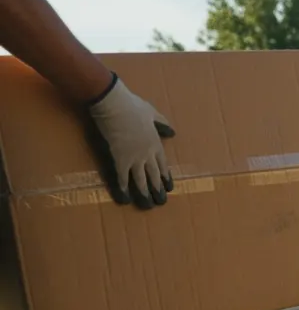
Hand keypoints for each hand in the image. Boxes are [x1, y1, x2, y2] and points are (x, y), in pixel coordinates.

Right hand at [88, 73, 175, 208]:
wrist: (114, 104)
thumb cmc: (132, 106)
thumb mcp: (152, 113)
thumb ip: (162, 123)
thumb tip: (173, 132)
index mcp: (156, 143)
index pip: (163, 164)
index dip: (166, 177)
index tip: (169, 187)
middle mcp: (147, 153)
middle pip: (154, 175)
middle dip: (158, 189)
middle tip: (161, 202)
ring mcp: (134, 157)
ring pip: (141, 179)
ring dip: (145, 193)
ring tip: (148, 205)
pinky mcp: (119, 158)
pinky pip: (122, 176)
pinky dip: (124, 187)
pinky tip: (125, 197)